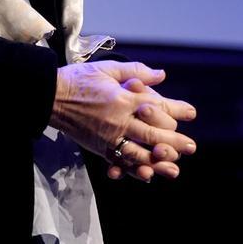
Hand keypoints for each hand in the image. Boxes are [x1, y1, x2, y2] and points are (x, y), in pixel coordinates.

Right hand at [49, 61, 196, 182]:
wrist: (51, 97)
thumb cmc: (79, 79)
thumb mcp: (108, 68)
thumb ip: (136, 71)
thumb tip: (161, 75)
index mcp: (124, 98)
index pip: (158, 106)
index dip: (177, 109)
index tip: (191, 113)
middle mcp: (120, 119)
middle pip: (154, 134)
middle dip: (175, 141)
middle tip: (191, 147)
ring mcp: (109, 136)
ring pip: (139, 153)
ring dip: (159, 162)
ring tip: (174, 167)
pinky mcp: (99, 147)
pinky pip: (119, 162)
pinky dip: (133, 170)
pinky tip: (146, 175)